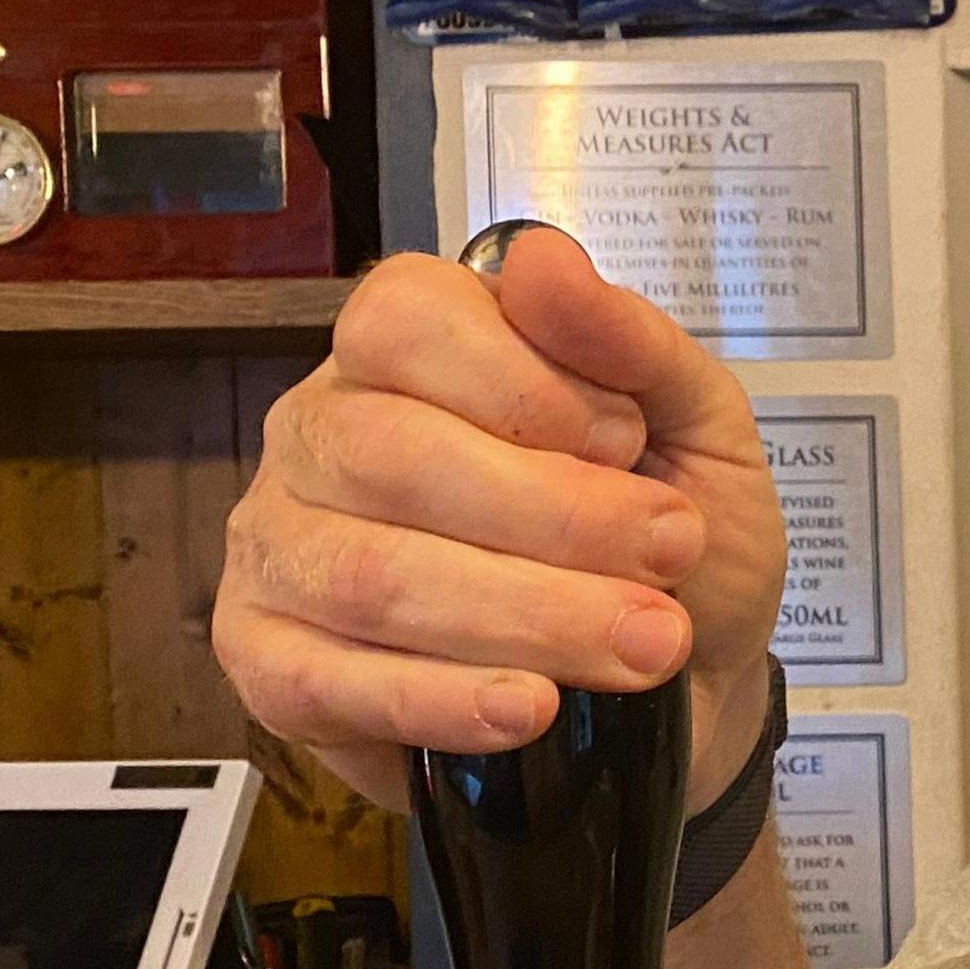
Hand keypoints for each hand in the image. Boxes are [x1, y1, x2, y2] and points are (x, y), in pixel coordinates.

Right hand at [215, 228, 785, 813]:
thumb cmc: (674, 546)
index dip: (526, 383)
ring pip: (371, 575)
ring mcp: (281, 548)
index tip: (628, 441)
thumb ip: (632, 344)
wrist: (686, 688)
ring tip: (643, 645)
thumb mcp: (699, 431)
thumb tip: (544, 260)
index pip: (406, 320)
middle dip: (555, 516)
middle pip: (390, 452)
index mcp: (410, 353)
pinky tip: (528, 708)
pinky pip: (325, 681)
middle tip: (668, 558)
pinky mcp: (271, 663)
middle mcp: (323, 434)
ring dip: (527, 616)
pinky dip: (442, 699)